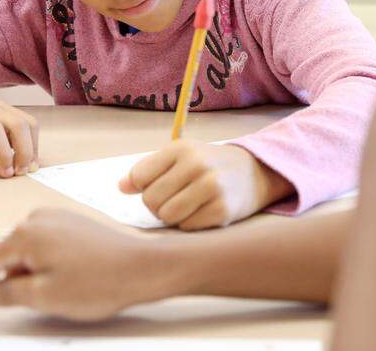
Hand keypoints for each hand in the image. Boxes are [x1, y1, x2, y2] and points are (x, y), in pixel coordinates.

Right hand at [0, 208, 166, 319]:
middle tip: (44, 298)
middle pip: (5, 258)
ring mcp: (56, 217)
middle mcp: (37, 218)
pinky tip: (72, 278)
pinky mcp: (71, 223)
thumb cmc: (96, 283)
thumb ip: (5, 293)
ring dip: (33, 276)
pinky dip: (47, 266)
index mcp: (25, 235)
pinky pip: (45, 248)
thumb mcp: (43, 297)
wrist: (143, 267)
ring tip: (67, 289)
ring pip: (27, 255)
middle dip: (11, 282)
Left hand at [120, 140, 292, 229]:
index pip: (139, 177)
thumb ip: (148, 170)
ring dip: (172, 216)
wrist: (255, 172)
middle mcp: (197, 165)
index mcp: (181, 148)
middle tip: (175, 197)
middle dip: (157, 204)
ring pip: (166, 216)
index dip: (143, 186)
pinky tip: (203, 211)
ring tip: (187, 205)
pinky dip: (190, 223)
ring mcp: (211, 188)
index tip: (157, 184)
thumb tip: (120, 187)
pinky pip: (186, 227)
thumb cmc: (209, 165)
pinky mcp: (222, 211)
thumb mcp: (180, 156)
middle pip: (150, 200)